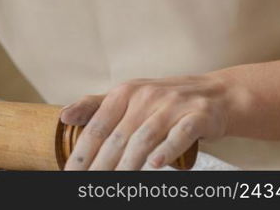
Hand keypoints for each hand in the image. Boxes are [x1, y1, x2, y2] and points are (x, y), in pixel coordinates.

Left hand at [59, 74, 234, 169]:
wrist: (215, 94)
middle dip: (101, 165)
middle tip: (89, 186)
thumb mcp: (128, 97)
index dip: (82, 152)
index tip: (71, 174)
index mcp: (124, 93)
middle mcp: (146, 96)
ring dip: (128, 165)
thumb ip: (95, 106)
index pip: (98, 126)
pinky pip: (180, 135)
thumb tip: (64, 116)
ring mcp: (173, 106)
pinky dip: (167, 151)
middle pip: (118, 137)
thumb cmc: (163, 100)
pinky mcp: (198, 116)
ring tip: (116, 185)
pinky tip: (155, 165)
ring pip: (144, 139)